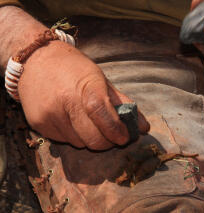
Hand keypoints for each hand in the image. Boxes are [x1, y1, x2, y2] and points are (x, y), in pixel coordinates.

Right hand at [18, 41, 149, 149]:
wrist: (35, 60)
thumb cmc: (74, 69)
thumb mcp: (101, 79)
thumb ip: (123, 104)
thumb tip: (144, 127)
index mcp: (85, 85)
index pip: (101, 112)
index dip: (115, 129)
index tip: (125, 137)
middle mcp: (64, 101)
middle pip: (92, 138)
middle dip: (107, 142)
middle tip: (112, 136)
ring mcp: (48, 114)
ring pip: (79, 143)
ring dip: (88, 138)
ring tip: (86, 121)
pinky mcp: (37, 124)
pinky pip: (63, 141)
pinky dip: (73, 136)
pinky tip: (69, 119)